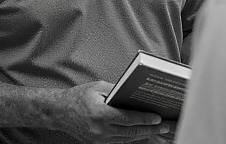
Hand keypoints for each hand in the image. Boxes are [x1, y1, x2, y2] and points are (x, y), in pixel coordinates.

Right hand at [50, 81, 171, 142]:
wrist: (60, 112)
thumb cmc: (79, 96)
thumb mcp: (98, 87)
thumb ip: (117, 91)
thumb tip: (134, 94)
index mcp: (100, 114)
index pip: (128, 119)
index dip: (145, 119)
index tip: (158, 118)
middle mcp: (101, 130)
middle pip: (131, 132)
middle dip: (150, 129)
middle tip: (165, 126)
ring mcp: (100, 140)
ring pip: (128, 139)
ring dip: (144, 136)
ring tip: (159, 131)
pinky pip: (120, 142)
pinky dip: (133, 138)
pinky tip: (143, 134)